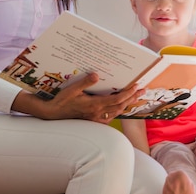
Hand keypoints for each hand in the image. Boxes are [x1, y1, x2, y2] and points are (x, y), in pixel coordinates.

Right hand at [14, 72, 143, 122]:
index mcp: (95, 105)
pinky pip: (110, 117)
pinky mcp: (93, 121)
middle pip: (120, 106)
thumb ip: (85, 82)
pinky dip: (117, 111)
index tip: (137, 86)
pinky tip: (119, 106)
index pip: (117, 99)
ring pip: (116, 112)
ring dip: (127, 104)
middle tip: (143, 91)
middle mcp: (98, 113)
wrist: (53, 115)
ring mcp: (96, 118)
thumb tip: (96, 74)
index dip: (128, 93)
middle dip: (132, 98)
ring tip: (134, 97)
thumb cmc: (62, 101)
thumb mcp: (72, 89)